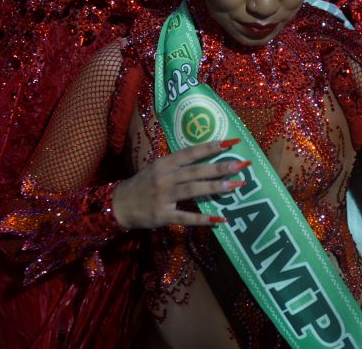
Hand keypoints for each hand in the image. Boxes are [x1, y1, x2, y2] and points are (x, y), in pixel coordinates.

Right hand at [112, 139, 248, 228]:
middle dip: (220, 167)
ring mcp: (164, 197)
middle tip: (242, 165)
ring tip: (235, 185)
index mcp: (165, 163)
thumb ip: (178, 165)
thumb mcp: (157, 168)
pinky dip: (203, 219)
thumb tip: (206, 157)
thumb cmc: (142, 184)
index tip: (231, 142)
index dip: (210, 146)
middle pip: (196, 170)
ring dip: (215, 187)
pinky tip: (220, 219)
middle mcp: (165, 177)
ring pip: (193, 190)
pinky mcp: (163, 216)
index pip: (191, 152)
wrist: (119, 205)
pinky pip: (186, 218)